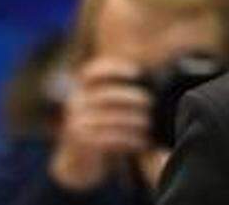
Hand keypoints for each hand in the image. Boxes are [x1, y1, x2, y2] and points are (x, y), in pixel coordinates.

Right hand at [49, 58, 151, 190]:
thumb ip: (121, 93)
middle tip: (149, 102)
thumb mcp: (108, 105)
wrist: (80, 160)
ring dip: (132, 120)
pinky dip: (128, 139)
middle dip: (130, 97)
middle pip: (106, 95)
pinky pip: (107, 138)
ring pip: (108, 118)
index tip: (138, 72)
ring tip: (147, 123)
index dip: (114, 69)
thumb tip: (152, 77)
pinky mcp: (82, 143)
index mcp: (84, 90)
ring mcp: (76, 123)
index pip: (93, 73)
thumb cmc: (104, 126)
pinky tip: (143, 141)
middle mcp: (77, 103)